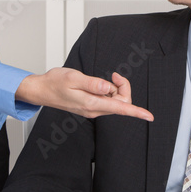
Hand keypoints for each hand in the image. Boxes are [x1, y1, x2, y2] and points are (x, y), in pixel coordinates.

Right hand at [16, 70, 153, 120]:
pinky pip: (107, 99)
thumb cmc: (55, 83)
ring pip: (115, 101)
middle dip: (123, 88)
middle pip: (121, 103)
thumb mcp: (73, 78)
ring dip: (114, 88)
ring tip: (101, 79)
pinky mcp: (91, 105)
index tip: (149, 116)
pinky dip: (108, 90)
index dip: (136, 112)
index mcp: (91, 104)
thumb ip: (92, 83)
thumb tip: (107, 87)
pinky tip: (98, 84)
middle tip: (114, 75)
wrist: (42, 90)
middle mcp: (94, 110)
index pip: (119, 109)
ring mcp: (92, 109)